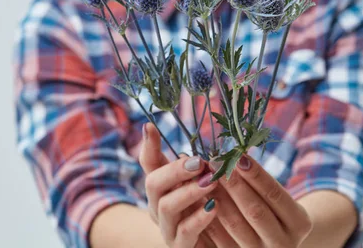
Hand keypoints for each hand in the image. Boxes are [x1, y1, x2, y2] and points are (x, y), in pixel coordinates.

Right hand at [139, 123, 219, 247]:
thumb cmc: (203, 207)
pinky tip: (213, 207)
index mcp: (162, 186)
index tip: (150, 126)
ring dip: (189, 192)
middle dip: (175, 170)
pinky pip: (185, 232)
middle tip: (199, 162)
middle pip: (153, 183)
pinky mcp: (180, 246)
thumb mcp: (197, 181)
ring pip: (166, 207)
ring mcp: (167, 227)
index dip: (148, 145)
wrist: (208, 245)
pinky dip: (199, 218)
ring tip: (211, 182)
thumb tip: (182, 130)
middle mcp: (158, 205)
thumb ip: (192, 160)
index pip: (149, 162)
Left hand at [211, 154, 312, 247]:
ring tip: (205, 178)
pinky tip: (200, 199)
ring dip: (218, 198)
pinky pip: (220, 239)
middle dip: (234, 184)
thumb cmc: (274, 212)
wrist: (275, 244)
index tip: (238, 156)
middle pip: (255, 210)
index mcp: (299, 223)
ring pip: (236, 225)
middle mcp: (284, 244)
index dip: (256, 174)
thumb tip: (234, 156)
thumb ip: (260, 182)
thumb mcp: (279, 199)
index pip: (275, 194)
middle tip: (216, 163)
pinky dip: (208, 218)